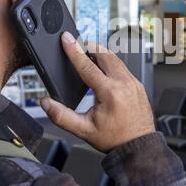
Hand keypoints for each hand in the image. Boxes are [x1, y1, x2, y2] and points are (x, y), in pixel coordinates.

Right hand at [40, 32, 154, 151]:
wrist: (139, 147)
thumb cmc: (115, 139)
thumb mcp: (83, 130)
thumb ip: (61, 116)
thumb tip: (46, 103)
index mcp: (110, 93)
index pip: (87, 65)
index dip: (74, 50)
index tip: (67, 39)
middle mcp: (124, 84)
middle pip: (104, 54)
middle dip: (89, 47)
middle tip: (77, 44)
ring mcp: (134, 83)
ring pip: (116, 59)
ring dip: (101, 54)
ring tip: (88, 54)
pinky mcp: (138, 85)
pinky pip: (124, 67)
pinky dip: (111, 63)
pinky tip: (104, 68)